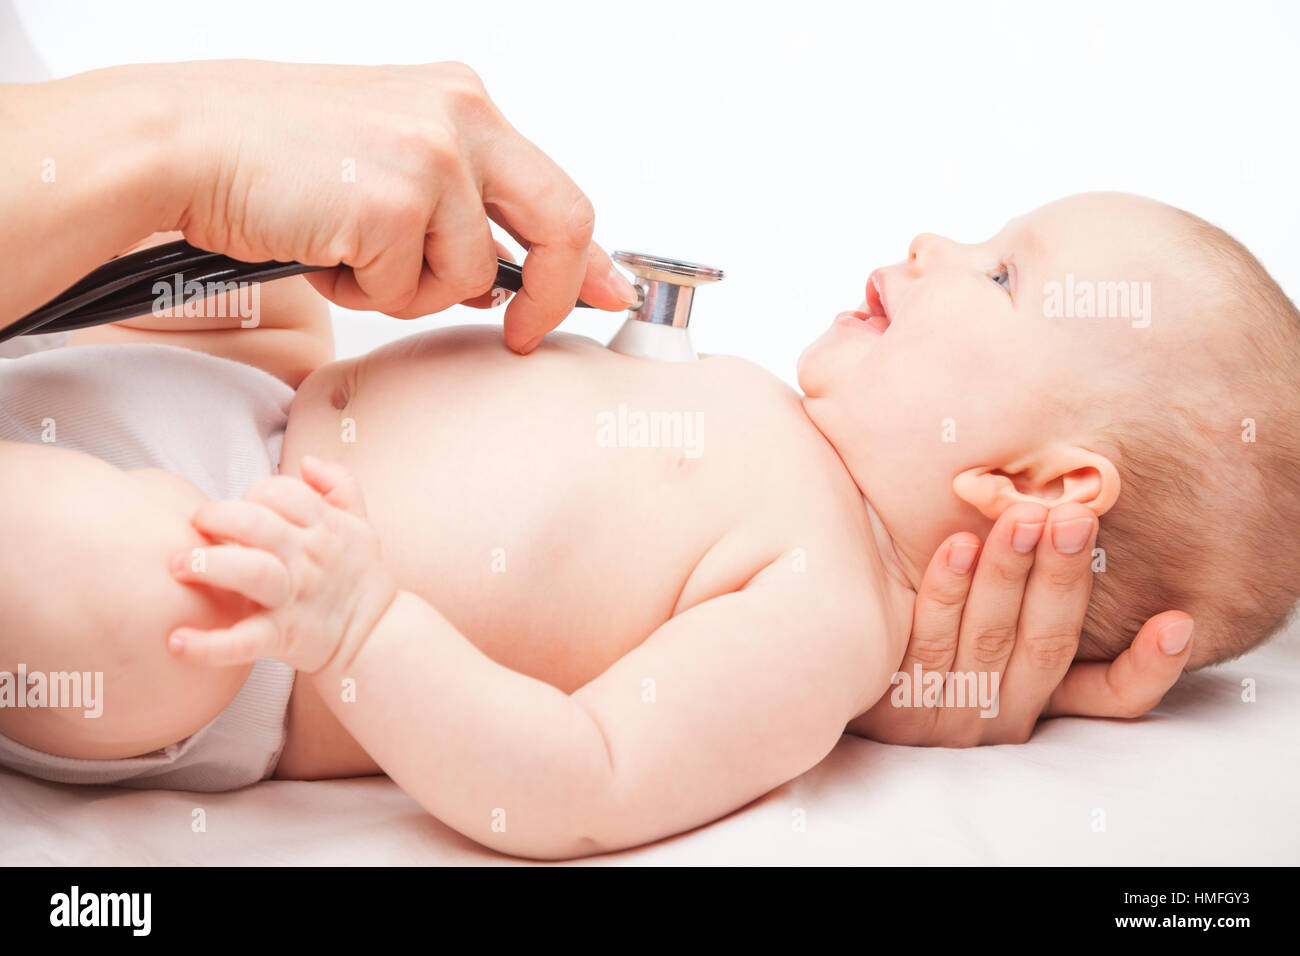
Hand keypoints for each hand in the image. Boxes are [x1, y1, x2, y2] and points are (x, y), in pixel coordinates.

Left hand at [166, 458, 396, 672]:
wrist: (375, 637)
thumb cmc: (359, 577)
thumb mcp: (361, 524)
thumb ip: (340, 484)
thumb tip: (306, 462)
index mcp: (325, 527)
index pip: (283, 491)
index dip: (255, 492)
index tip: (242, 508)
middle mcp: (308, 559)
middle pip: (259, 525)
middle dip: (218, 517)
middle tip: (194, 524)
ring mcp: (294, 598)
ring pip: (251, 573)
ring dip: (209, 566)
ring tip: (176, 566)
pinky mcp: (283, 637)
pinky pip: (243, 642)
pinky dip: (208, 646)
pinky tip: (176, 641)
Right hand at [172, 60, 636, 349]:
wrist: (180, 141)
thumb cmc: (273, 154)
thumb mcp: (389, 159)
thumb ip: (463, 204)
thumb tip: (517, 274)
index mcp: (462, 102)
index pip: (557, 190)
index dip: (590, 257)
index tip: (613, 293)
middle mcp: (461, 117)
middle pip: (562, 225)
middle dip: (552, 294)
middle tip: (520, 334)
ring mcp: (433, 157)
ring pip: (467, 278)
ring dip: (408, 288)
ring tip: (345, 245)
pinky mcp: (396, 202)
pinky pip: (405, 291)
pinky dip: (361, 291)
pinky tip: (320, 245)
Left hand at [854, 502, 1194, 745]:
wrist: (832, 676)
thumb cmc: (926, 640)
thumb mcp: (985, 636)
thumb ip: (1029, 601)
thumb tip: (1070, 514)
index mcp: (1034, 701)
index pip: (1108, 698)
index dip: (1149, 668)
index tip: (1177, 622)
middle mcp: (998, 715)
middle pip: (1044, 645)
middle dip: (1063, 578)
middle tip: (1075, 518)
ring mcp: (945, 713)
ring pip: (989, 638)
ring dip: (1010, 575)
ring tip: (1025, 518)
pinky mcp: (893, 704)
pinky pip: (925, 641)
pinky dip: (946, 592)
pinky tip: (958, 546)